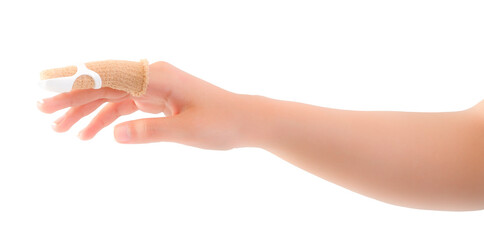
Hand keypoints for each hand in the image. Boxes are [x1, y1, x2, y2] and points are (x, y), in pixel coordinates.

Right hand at [37, 61, 253, 149]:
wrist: (244, 120)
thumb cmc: (221, 122)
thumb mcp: (186, 130)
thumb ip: (150, 131)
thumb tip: (114, 134)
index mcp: (157, 76)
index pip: (107, 78)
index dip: (75, 85)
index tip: (48, 94)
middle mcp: (151, 76)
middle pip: (104, 85)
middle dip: (73, 100)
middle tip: (45, 116)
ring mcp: (154, 86)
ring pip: (112, 96)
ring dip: (87, 112)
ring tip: (63, 132)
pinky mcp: (157, 98)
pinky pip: (125, 105)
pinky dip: (108, 118)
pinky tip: (93, 133)